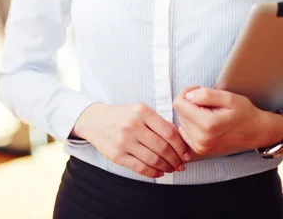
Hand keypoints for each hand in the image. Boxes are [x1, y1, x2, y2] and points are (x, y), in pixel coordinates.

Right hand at [71, 102, 190, 178]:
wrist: (95, 120)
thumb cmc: (123, 116)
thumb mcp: (139, 110)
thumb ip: (157, 122)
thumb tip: (179, 141)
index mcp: (142, 111)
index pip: (169, 132)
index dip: (181, 146)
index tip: (187, 154)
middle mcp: (133, 125)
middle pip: (162, 147)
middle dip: (176, 159)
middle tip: (181, 165)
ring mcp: (124, 141)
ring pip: (153, 159)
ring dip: (166, 167)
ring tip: (171, 168)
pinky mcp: (118, 155)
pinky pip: (140, 168)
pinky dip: (153, 173)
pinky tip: (159, 172)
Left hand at [173, 87, 282, 157]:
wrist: (254, 131)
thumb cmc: (243, 112)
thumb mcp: (228, 97)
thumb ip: (206, 95)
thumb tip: (188, 96)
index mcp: (207, 125)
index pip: (178, 104)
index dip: (186, 92)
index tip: (198, 90)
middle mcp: (200, 139)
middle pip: (179, 112)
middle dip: (190, 103)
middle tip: (208, 103)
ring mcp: (199, 147)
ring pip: (181, 121)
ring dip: (191, 114)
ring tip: (208, 112)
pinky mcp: (199, 149)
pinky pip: (184, 131)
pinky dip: (192, 123)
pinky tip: (205, 121)